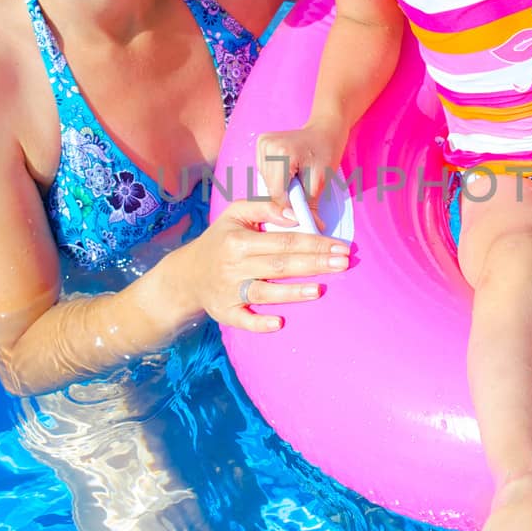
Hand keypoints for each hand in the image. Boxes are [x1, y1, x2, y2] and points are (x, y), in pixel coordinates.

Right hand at [168, 197, 350, 332]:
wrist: (187, 274)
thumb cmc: (221, 240)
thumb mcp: (235, 214)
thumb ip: (264, 207)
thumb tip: (294, 215)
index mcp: (238, 241)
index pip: (284, 241)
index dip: (314, 243)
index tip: (340, 246)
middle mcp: (234, 266)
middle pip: (280, 266)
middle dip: (314, 264)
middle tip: (344, 263)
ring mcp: (229, 291)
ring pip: (264, 293)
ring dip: (292, 293)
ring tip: (319, 290)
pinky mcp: (225, 312)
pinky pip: (243, 320)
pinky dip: (259, 323)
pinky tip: (279, 323)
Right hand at [256, 120, 347, 207]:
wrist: (325, 130)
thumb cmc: (326, 152)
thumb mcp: (321, 181)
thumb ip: (311, 205)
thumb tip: (311, 228)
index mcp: (281, 152)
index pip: (277, 193)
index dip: (288, 207)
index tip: (300, 215)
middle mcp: (266, 145)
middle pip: (270, 188)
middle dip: (285, 198)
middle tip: (302, 194)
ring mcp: (261, 144)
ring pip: (266, 183)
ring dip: (280, 188)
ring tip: (296, 180)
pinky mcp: (260, 145)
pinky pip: (265, 174)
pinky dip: (276, 179)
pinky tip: (288, 172)